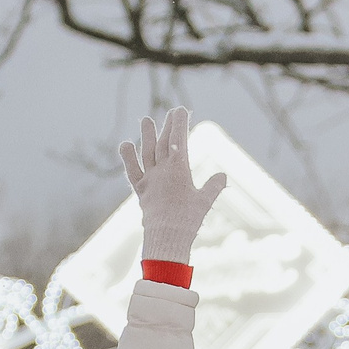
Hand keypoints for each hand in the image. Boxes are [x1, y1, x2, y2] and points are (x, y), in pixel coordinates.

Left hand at [118, 106, 227, 266]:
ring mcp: (150, 179)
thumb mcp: (205, 202)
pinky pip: (133, 171)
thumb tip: (222, 176)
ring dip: (146, 135)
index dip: (179, 123)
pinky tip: (125, 145)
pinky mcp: (141, 191)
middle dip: (168, 126)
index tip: (180, 111)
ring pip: (147, 152)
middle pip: (163, 142)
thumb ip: (213, 186)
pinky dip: (128, 158)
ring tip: (146, 120)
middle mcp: (162, 170)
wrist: (166, 238)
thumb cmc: (188, 220)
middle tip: (171, 112)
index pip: (178, 140)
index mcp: (179, 169)